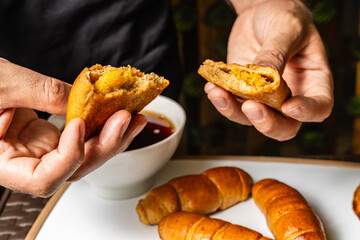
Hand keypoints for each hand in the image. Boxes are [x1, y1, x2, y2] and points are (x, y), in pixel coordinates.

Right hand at [0, 59, 145, 196]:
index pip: (43, 179)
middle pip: (73, 168)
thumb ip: (41, 92)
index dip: (68, 157)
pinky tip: (117, 113)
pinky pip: (80, 136)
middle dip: (104, 146)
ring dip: (111, 137)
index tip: (78, 125)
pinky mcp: (48, 135)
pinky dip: (101, 125)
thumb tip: (82, 98)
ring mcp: (40, 149)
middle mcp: (26, 161)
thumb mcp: (0, 84)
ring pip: (82, 155)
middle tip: (125, 120)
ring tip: (133, 118)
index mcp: (2, 163)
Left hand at [205, 0, 333, 140]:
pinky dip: (220, 99)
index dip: (307, 112)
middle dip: (267, 123)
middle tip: (250, 107)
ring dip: (233, 111)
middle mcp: (291, 95)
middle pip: (285, 126)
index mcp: (314, 81)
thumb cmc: (283, 16)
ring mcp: (265, 97)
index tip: (289, 106)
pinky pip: (232, 104)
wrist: (259, 12)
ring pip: (252, 119)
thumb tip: (263, 78)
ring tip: (217, 92)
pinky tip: (212, 86)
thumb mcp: (285, 28)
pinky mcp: (242, 92)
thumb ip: (276, 53)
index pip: (319, 107)